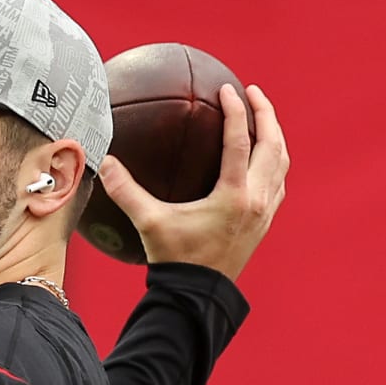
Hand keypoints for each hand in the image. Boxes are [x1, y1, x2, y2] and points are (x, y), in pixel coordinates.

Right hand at [98, 84, 289, 280]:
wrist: (198, 295)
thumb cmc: (175, 259)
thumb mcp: (149, 223)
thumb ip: (126, 191)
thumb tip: (104, 162)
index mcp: (233, 195)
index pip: (239, 141)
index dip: (235, 111)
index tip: (227, 89)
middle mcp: (256, 199)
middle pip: (272, 145)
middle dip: (266, 114)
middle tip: (253, 92)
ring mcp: (265, 211)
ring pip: (281, 163)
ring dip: (275, 137)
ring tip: (263, 119)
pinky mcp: (264, 223)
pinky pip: (278, 183)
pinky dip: (274, 163)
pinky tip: (261, 159)